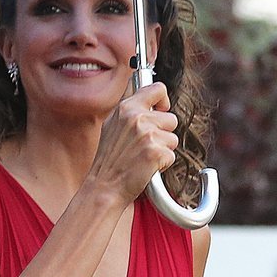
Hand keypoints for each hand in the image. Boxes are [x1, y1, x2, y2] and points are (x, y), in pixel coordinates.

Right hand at [88, 81, 178, 204]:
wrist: (104, 186)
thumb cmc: (109, 160)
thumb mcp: (113, 126)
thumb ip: (131, 112)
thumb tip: (152, 102)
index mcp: (126, 107)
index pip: (158, 89)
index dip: (163, 101)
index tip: (160, 111)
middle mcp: (137, 118)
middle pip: (171, 118)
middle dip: (163, 133)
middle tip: (144, 146)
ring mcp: (148, 134)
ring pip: (173, 138)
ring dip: (163, 149)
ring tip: (143, 156)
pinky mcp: (156, 152)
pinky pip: (172, 155)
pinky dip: (162, 164)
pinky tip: (146, 167)